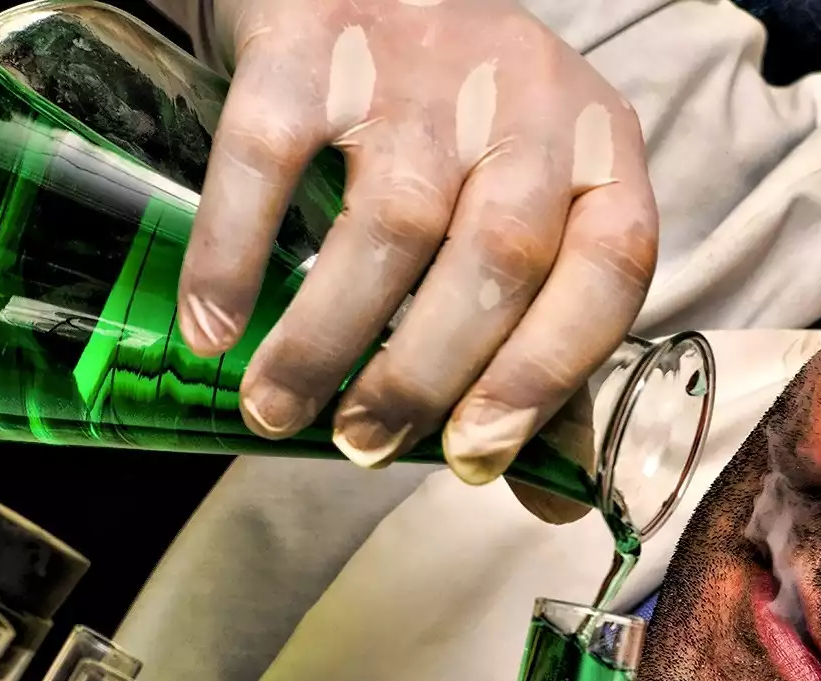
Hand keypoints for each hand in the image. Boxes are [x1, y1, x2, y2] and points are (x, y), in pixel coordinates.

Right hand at [183, 0, 655, 516]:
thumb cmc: (458, 127)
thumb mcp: (527, 210)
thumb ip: (539, 345)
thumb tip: (541, 496)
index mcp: (601, 150)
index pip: (609, 270)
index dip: (547, 374)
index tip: (474, 453)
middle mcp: (526, 100)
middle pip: (496, 259)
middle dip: (424, 375)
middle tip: (361, 446)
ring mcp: (420, 64)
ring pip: (389, 221)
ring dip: (326, 338)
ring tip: (277, 411)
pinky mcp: (312, 39)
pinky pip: (271, 156)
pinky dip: (235, 251)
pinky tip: (211, 325)